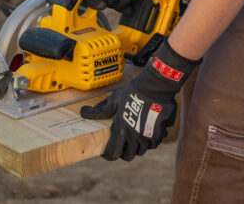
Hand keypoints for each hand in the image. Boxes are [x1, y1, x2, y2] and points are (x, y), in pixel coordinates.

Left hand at [80, 40, 200, 160]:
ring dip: (136, 147)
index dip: (108, 155)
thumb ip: (100, 110)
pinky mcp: (159, 134)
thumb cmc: (133, 92)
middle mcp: (134, 138)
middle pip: (128, 156)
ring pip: (140, 151)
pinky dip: (149, 141)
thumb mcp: (113, 100)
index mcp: (121, 130)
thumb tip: (83, 113)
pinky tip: (146, 132)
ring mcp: (148, 137)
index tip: (106, 152)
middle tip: (121, 144)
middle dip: (123, 152)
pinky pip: (152, 144)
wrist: (155, 87)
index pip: (113, 153)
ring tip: (133, 137)